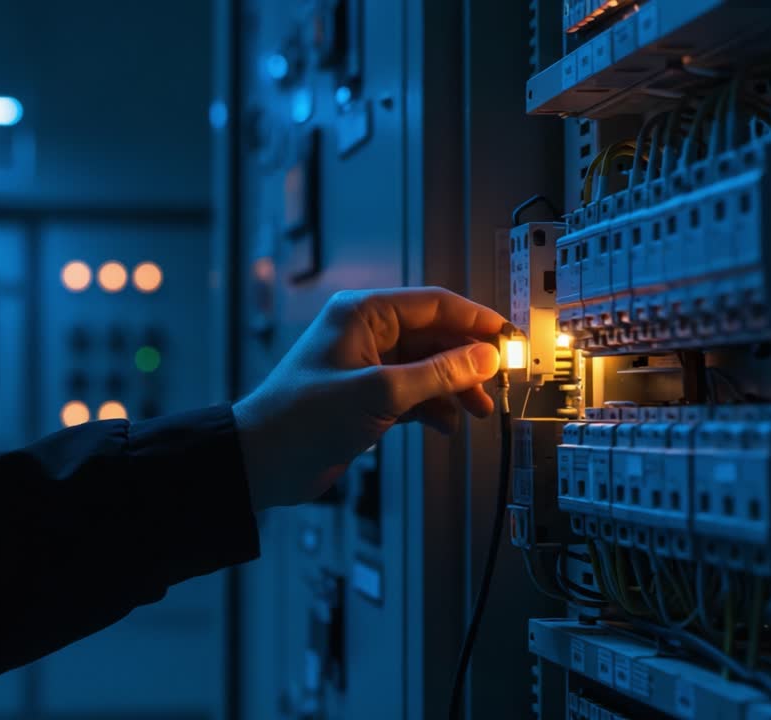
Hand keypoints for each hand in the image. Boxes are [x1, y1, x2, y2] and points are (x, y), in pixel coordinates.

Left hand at [233, 287, 505, 509]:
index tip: (508, 338)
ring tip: (478, 411)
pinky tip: (446, 425)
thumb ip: (438, 374)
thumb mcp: (381, 392)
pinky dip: (433, 408)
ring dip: (454, 388)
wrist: (262, 462)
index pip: (434, 304)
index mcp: (363, 314)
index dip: (475, 320)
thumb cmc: (302, 418)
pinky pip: (414, 394)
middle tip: (498, 382)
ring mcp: (366, 367)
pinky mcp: (366, 398)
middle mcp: (366, 334)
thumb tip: (483, 357)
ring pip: (428, 368)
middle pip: (435, 337)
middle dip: (468, 362)